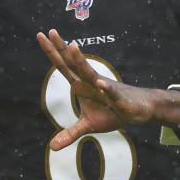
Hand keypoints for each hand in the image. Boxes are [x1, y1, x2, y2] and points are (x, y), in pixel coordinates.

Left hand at [36, 29, 179, 150]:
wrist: (139, 109)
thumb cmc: (113, 111)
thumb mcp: (88, 125)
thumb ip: (71, 133)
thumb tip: (52, 147)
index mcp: (81, 84)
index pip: (63, 66)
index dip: (52, 52)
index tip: (41, 35)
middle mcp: (91, 81)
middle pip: (73, 64)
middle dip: (62, 48)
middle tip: (50, 32)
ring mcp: (105, 88)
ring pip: (90, 73)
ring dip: (81, 61)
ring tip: (72, 46)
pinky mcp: (119, 98)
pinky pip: (112, 92)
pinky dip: (106, 88)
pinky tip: (100, 83)